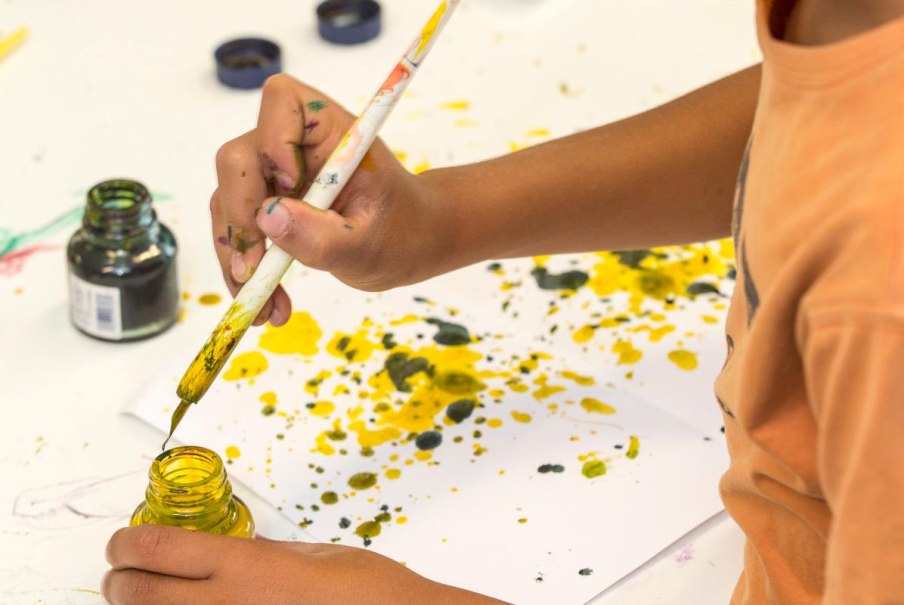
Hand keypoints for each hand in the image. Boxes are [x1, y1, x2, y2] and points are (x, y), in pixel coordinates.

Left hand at [103, 525, 509, 604]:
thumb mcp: (312, 555)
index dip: (128, 542)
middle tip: (120, 574)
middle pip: (138, 595)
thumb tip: (222, 553)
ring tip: (144, 601)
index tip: (122, 542)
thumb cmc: (369, 592)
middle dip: (119, 581)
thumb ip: (259, 554)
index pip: (159, 548)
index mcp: (247, 567)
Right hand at [211, 74, 454, 326]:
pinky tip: (267, 305)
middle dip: (241, 217)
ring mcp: (273, 176)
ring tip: (265, 307)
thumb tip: (267, 219)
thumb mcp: (369, 244)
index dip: (274, 140)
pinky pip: (236, 231)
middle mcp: (294, 145)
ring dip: (237, 258)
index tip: (292, 185)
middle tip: (256, 271)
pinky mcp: (264, 206)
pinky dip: (244, 270)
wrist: (408, 245)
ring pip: (228, 202)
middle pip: (238, 160)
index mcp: (331, 131)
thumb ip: (322, 235)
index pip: (282, 102)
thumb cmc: (402, 231)